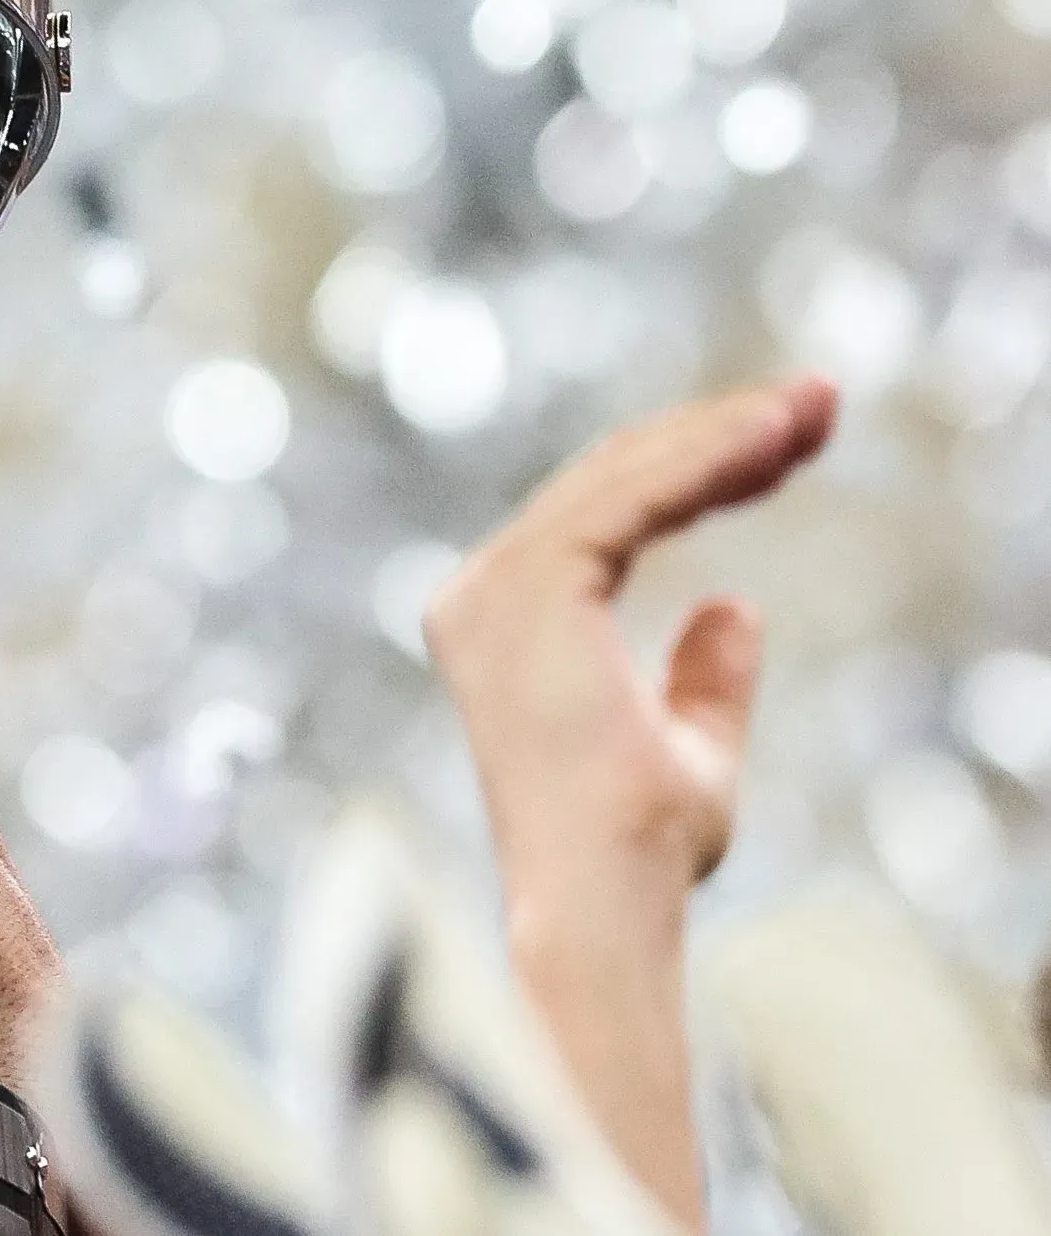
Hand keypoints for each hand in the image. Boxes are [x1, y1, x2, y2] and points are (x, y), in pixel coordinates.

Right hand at [423, 376, 836, 1228]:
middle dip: (719, 435)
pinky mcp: (529, 586)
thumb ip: (704, 679)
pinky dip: (703, 461)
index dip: (701, 471)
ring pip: (619, 476)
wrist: (602, 901)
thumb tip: (736, 604)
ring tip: (813, 408)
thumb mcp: (693, 750)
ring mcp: (494, 589)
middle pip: (609, 481)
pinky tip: (772, 440)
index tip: (793, 441)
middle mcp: (480, 597)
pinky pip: (626, 499)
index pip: (606, 519)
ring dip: (722, 435)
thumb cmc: (637, 854)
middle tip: (820, 399)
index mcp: (506, 628)